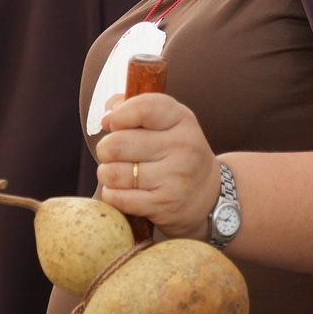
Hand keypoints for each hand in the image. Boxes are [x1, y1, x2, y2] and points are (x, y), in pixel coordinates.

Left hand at [95, 92, 219, 240]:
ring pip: (113, 173)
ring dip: (107, 174)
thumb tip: (107, 114)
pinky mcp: (164, 205)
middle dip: (105, 149)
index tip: (113, 124)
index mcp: (182, 119)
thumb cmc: (176, 152)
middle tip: (111, 153)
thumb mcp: (167, 122)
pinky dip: (112, 194)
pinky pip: (117, 198)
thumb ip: (134, 108)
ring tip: (117, 173)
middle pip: (117, 144)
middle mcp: (182, 147)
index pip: (143, 108)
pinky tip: (122, 191)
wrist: (207, 194)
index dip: (118, 115)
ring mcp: (174, 178)